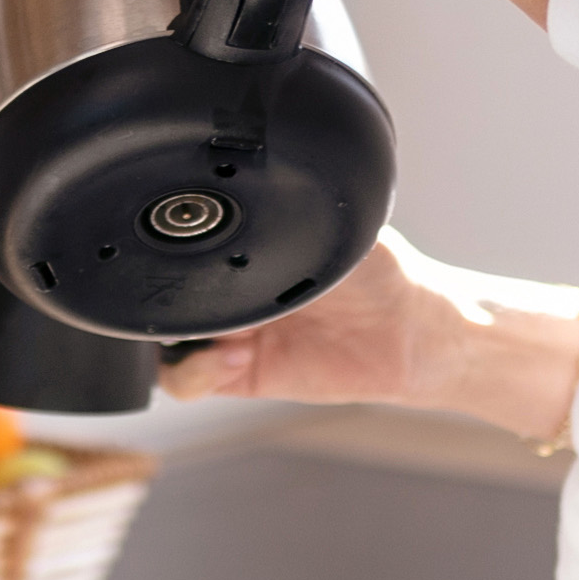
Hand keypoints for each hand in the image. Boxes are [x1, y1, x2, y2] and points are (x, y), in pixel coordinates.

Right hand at [163, 231, 578, 448]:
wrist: (415, 333)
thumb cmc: (381, 272)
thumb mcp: (330, 229)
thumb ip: (285, 218)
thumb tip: (248, 196)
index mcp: (245, 251)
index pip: (180, 251)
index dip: (166, 255)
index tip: (169, 254)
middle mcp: (230, 292)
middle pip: (163, 297)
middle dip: (163, 301)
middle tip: (188, 299)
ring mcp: (230, 335)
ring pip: (164, 344)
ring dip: (176, 340)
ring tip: (219, 335)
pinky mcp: (241, 377)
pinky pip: (190, 382)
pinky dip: (195, 372)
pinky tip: (232, 355)